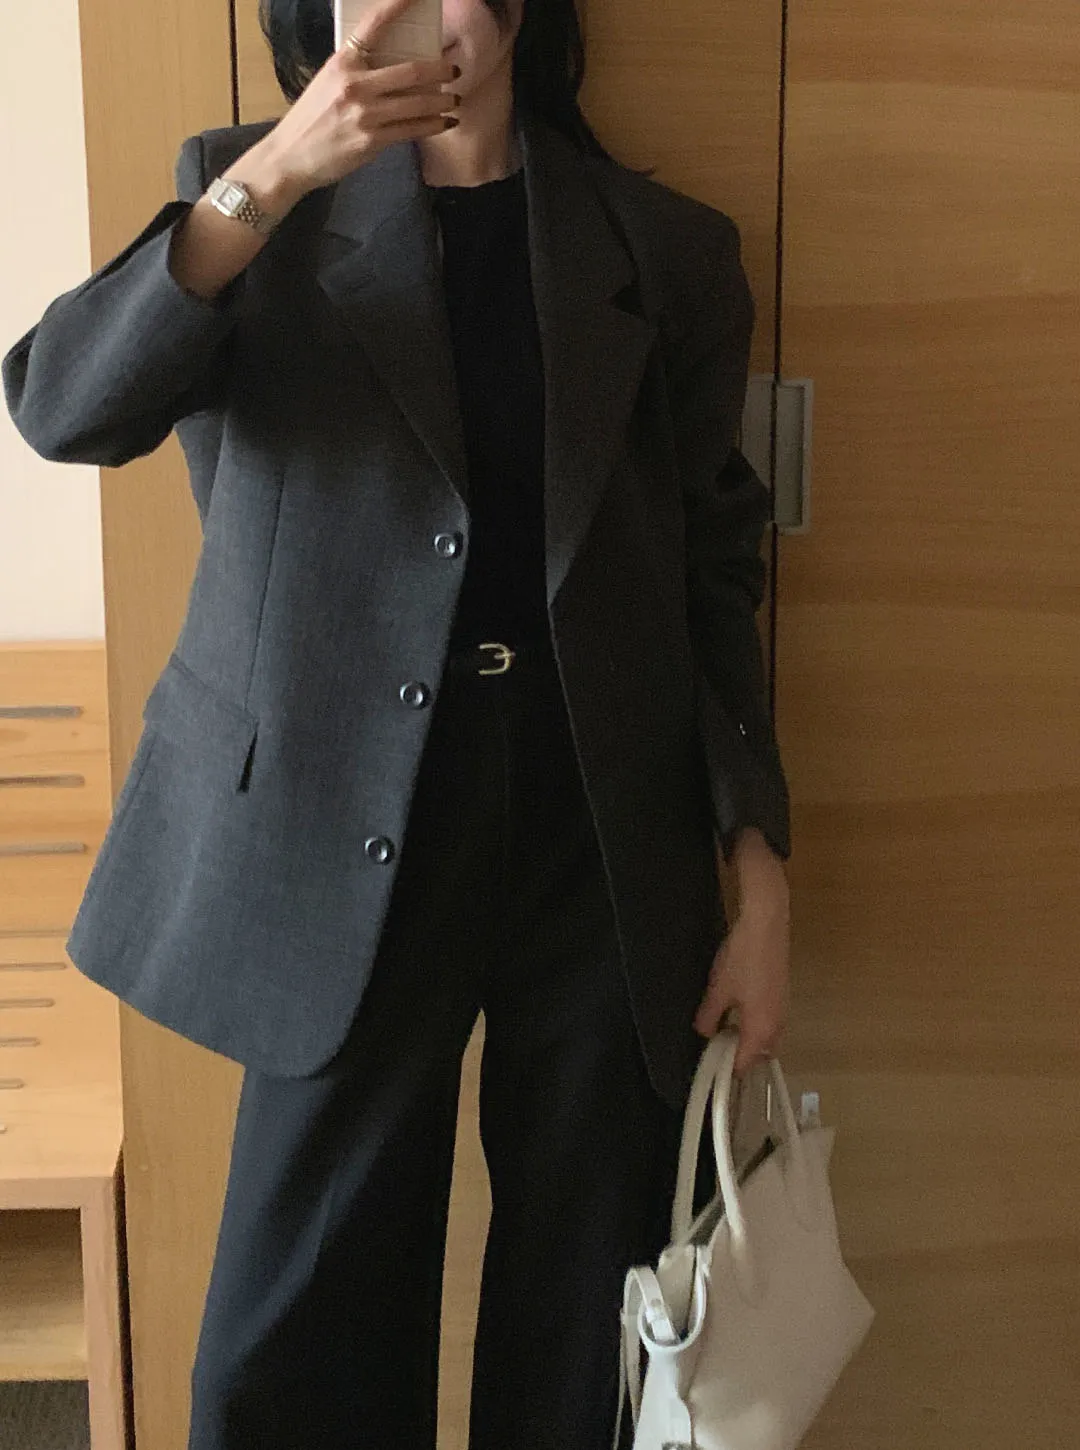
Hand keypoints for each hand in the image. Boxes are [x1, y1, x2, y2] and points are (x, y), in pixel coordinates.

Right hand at [229, 0, 460, 209]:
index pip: (375, 23)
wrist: (291, 156)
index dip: (399, 4)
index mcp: (343, 60)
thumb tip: (392, 64)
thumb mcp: (329, 81)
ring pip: (417, 103)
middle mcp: (354, 84)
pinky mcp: (372, 141)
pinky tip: (446, 123)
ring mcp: (364, 114)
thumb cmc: (312, 117)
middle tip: (454, 70)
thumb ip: (357, 70)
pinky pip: (412, 129)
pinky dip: (434, 125)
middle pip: (410, 70)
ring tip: (455, 100)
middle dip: (439, 70)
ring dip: (442, 101)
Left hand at [692, 858, 790, 1077]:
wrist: (766, 924)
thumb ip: (709, 1017)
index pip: (746, 1064)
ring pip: (766, 1037)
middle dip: (740, 1056)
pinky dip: (755, 1025)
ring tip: (722, 1028)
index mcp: (762, 1029)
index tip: (709, 1068)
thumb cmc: (742, 959)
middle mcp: (778, 1024)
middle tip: (715, 1048)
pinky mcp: (782, 993)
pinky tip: (736, 1009)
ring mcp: (783, 1008)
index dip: (727, 1070)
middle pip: (760, 1054)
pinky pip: (769, 1021)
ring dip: (748, 1040)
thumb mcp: (718, 990)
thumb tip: (704, 1034)